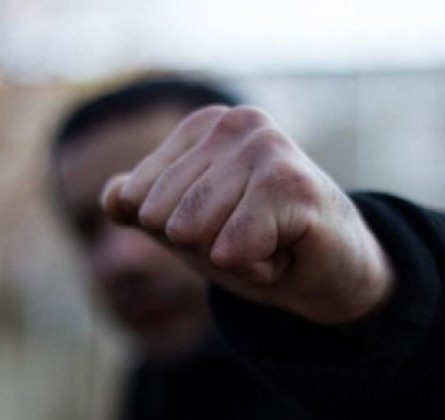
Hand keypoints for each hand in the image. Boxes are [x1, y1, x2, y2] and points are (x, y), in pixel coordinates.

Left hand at [101, 105, 394, 323]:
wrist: (332, 273)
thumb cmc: (261, 245)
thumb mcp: (190, 228)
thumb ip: (145, 207)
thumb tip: (112, 197)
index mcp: (203, 126)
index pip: (134, 201)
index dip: (176, 235)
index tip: (227, 227)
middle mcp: (233, 123)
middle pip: (162, 219)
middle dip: (205, 247)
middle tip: (253, 237)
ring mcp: (265, 147)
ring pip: (192, 234)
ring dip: (233, 258)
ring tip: (270, 240)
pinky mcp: (291, 183)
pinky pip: (231, 252)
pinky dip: (257, 270)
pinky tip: (288, 250)